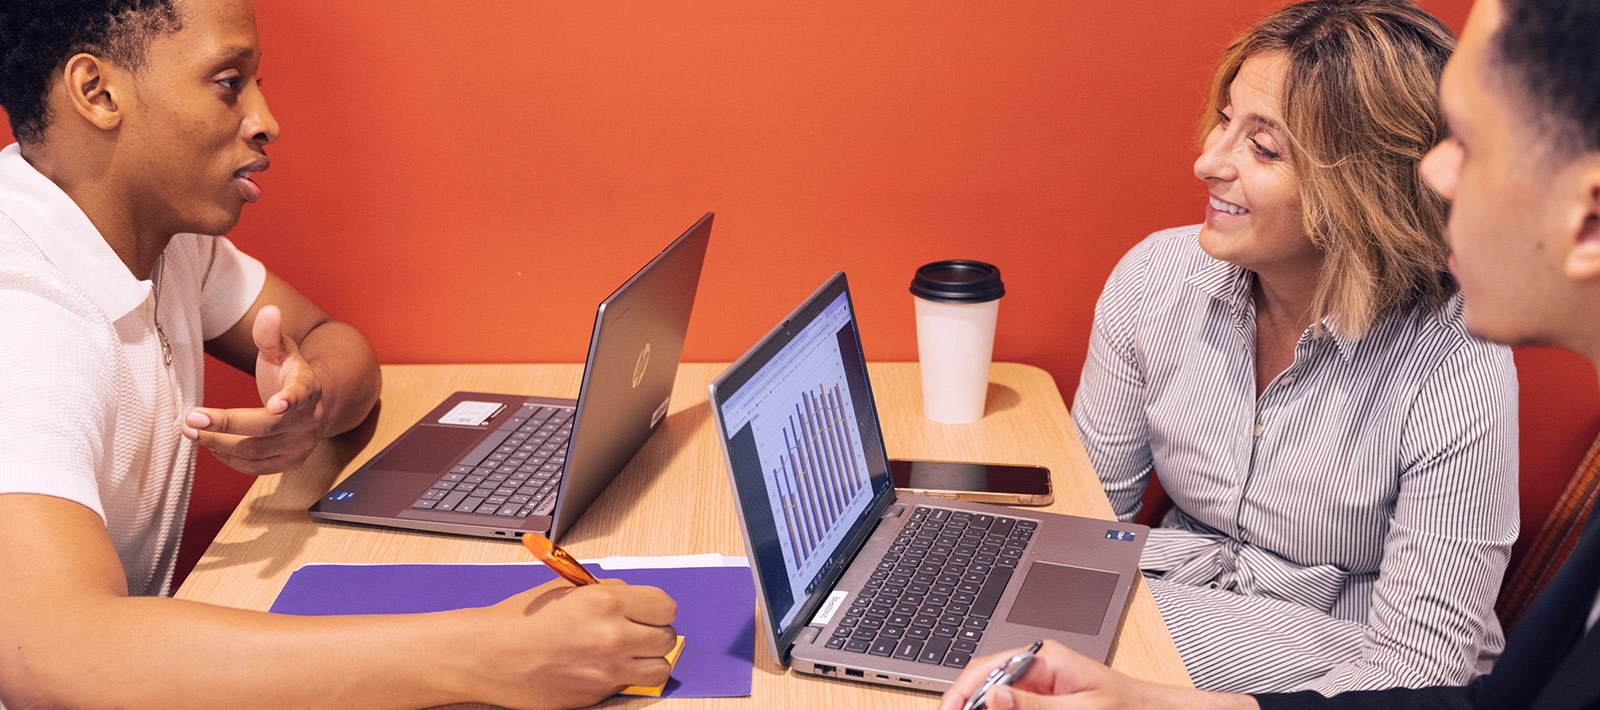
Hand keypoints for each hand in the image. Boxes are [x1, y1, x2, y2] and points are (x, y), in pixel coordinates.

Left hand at [182, 305, 324, 473]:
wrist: (319, 406)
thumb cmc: (292, 374)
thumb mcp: (284, 350)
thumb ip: (271, 334)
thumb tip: (269, 311)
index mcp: (310, 388)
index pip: (302, 394)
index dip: (290, 399)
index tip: (276, 404)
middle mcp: (309, 420)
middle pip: (267, 427)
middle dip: (226, 424)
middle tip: (191, 419)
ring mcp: (301, 445)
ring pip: (257, 451)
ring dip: (219, 443)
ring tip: (190, 430)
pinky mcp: (290, 463)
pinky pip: (256, 468)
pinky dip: (229, 458)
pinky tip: (210, 445)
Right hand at [471, 579, 678, 709]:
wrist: (491, 656)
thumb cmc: (522, 620)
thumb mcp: (567, 589)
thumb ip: (607, 592)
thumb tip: (634, 598)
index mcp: (606, 602)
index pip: (666, 607)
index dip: (657, 609)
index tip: (648, 611)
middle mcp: (613, 636)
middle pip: (667, 638)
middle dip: (653, 633)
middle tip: (636, 631)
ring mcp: (607, 669)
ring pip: (659, 667)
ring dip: (647, 659)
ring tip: (627, 652)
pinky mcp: (598, 693)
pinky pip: (631, 684)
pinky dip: (626, 676)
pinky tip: (604, 666)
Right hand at [937, 640, 1244, 709]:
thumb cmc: (1126, 707)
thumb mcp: (1080, 709)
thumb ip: (1035, 704)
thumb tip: (994, 695)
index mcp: (1045, 658)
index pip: (988, 669)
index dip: (962, 692)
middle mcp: (1037, 666)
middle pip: (985, 683)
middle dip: (968, 703)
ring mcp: (1038, 683)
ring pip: (996, 697)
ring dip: (982, 708)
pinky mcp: (1043, 699)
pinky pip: (1013, 705)